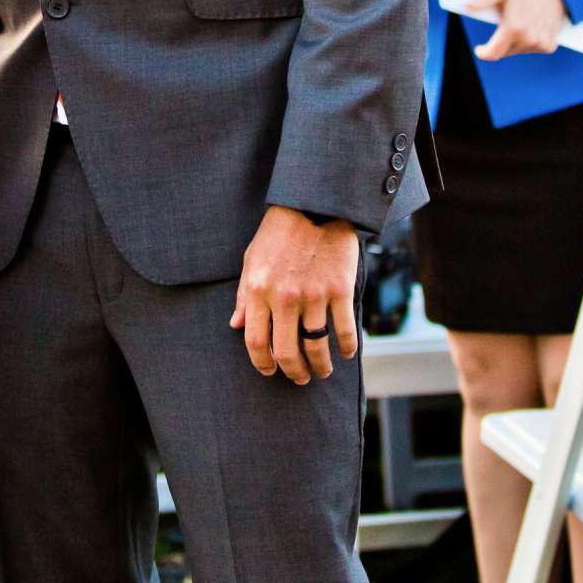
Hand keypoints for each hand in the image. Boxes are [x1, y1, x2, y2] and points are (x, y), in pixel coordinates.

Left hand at [230, 206, 358, 384]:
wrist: (313, 205)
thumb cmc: (278, 233)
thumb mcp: (251, 260)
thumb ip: (243, 296)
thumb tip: (235, 325)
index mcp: (258, 291)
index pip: (255, 342)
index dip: (262, 364)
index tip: (270, 371)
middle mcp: (284, 297)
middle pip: (286, 352)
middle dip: (293, 373)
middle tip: (299, 378)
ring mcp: (313, 295)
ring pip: (316, 347)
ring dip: (320, 367)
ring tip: (322, 371)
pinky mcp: (339, 289)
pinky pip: (344, 330)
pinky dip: (347, 348)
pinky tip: (346, 353)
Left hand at [469, 0, 568, 59]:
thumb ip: (484, 0)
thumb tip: (467, 6)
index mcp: (513, 28)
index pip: (493, 53)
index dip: (483, 53)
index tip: (480, 49)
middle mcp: (528, 39)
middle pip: (504, 52)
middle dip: (499, 43)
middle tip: (504, 26)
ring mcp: (540, 43)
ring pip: (518, 51)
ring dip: (514, 42)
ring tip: (520, 23)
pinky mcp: (549, 45)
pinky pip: (532, 49)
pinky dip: (528, 42)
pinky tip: (531, 28)